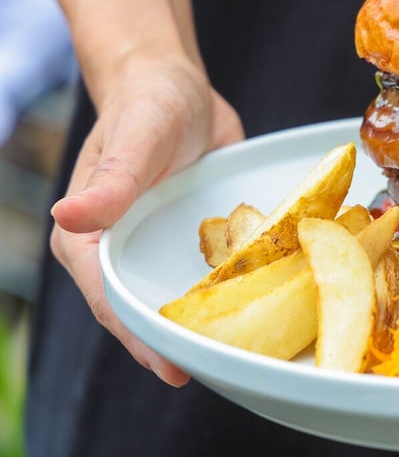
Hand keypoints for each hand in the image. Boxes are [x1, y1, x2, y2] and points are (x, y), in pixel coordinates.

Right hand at [49, 51, 243, 386]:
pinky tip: (273, 309)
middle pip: (150, 313)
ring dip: (213, 324)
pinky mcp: (197, 241)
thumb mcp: (136, 136)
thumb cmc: (146, 104)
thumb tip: (67, 216)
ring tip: (252, 355)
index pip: (112, 301)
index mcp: (91, 241)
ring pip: (185, 300)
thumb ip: (112, 179)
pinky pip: (216, 274)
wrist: (176, 85)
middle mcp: (126, 255)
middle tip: (225, 371)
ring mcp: (162, 251)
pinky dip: (239, 291)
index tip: (174, 369)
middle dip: (182, 344)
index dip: (141, 338)